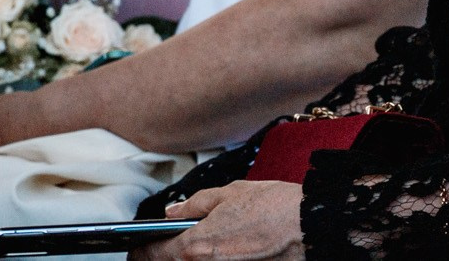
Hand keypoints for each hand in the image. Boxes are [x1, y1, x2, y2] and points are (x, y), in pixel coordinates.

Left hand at [134, 182, 304, 260]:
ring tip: (188, 246)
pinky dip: (208, 260)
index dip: (140, 250)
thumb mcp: (228, 194)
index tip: (137, 246)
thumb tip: (173, 212)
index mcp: (196, 247)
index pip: (152, 256)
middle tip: (161, 245)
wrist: (312, 228)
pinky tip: (218, 249)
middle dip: (163, 257)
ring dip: (187, 258)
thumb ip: (195, 205)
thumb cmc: (275, 209)